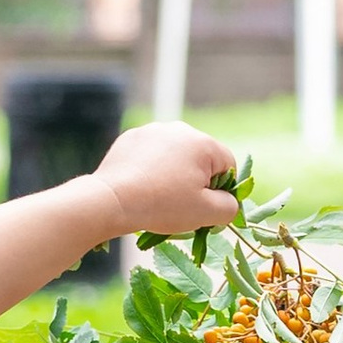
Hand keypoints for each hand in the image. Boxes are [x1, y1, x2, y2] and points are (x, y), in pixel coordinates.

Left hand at [96, 122, 240, 239]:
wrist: (113, 200)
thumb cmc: (163, 205)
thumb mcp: (207, 213)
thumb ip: (230, 207)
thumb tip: (229, 201)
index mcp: (203, 143)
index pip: (228, 166)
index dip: (221, 190)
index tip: (205, 207)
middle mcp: (180, 129)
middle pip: (200, 158)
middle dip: (196, 180)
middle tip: (181, 204)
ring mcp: (153, 130)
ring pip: (174, 155)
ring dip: (174, 174)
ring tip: (159, 196)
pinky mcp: (131, 137)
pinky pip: (151, 154)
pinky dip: (151, 168)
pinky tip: (142, 186)